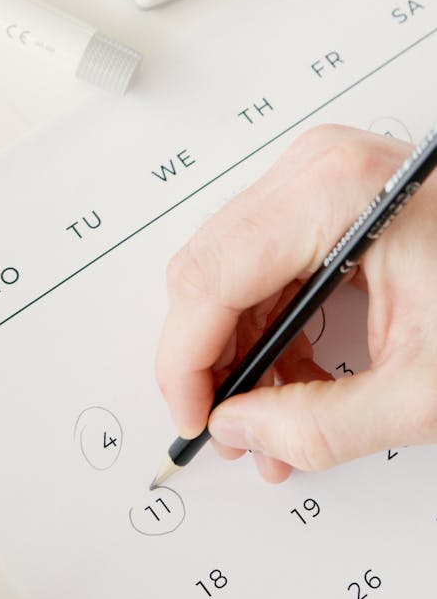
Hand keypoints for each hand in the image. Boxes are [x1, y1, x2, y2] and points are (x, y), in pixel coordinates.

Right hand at [155, 124, 436, 482]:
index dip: (186, 363)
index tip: (195, 418)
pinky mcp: (326, 192)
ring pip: (226, 268)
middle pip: (206, 270)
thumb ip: (321, 424)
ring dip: (239, 349)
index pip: (209, 280)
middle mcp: (315, 168)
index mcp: (332, 193)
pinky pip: (261, 260)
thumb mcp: (424, 386)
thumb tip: (242, 430)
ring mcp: (318, 174)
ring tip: (273, 416)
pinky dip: (267, 323)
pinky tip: (295, 375)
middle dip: (211, 360)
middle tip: (232, 426)